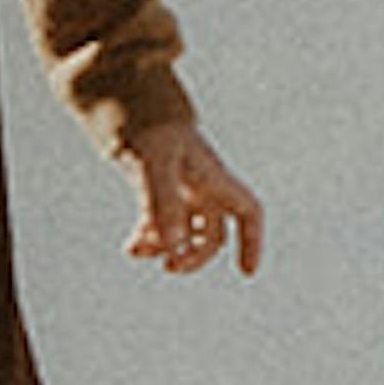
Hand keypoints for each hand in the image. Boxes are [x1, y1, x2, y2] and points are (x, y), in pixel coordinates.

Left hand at [118, 123, 264, 276]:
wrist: (131, 113)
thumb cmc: (151, 133)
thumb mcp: (156, 166)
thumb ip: (162, 204)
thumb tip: (171, 244)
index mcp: (216, 181)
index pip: (248, 213)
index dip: (252, 241)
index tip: (246, 271)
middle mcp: (204, 190)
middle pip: (213, 235)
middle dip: (194, 256)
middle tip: (171, 266)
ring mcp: (182, 193)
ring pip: (185, 234)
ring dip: (167, 249)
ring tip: (138, 252)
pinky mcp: (160, 194)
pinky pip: (161, 226)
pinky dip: (147, 240)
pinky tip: (131, 248)